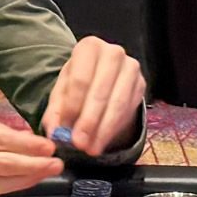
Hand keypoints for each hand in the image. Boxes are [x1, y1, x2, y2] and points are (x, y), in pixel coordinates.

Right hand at [0, 105, 62, 196]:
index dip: (29, 146)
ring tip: (47, 172)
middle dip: (34, 165)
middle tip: (57, 163)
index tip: (49, 146)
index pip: (1, 142)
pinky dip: (9, 186)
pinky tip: (24, 180)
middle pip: (4, 165)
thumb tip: (23, 135)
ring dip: (27, 179)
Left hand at [41, 36, 144, 155]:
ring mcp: (131, 67)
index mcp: (88, 47)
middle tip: (79, 144)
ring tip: (91, 148)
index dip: (73, 107)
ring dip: (103, 130)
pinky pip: (128, 110)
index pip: (80, 80)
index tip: (66, 130)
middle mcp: (113, 53)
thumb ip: (56, 112)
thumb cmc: (79, 82)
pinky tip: (102, 141)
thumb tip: (55, 132)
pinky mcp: (141, 84)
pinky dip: (114, 129)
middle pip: (100, 92)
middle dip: (89, 122)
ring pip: (117, 104)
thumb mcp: (62, 92)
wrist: (102, 75)